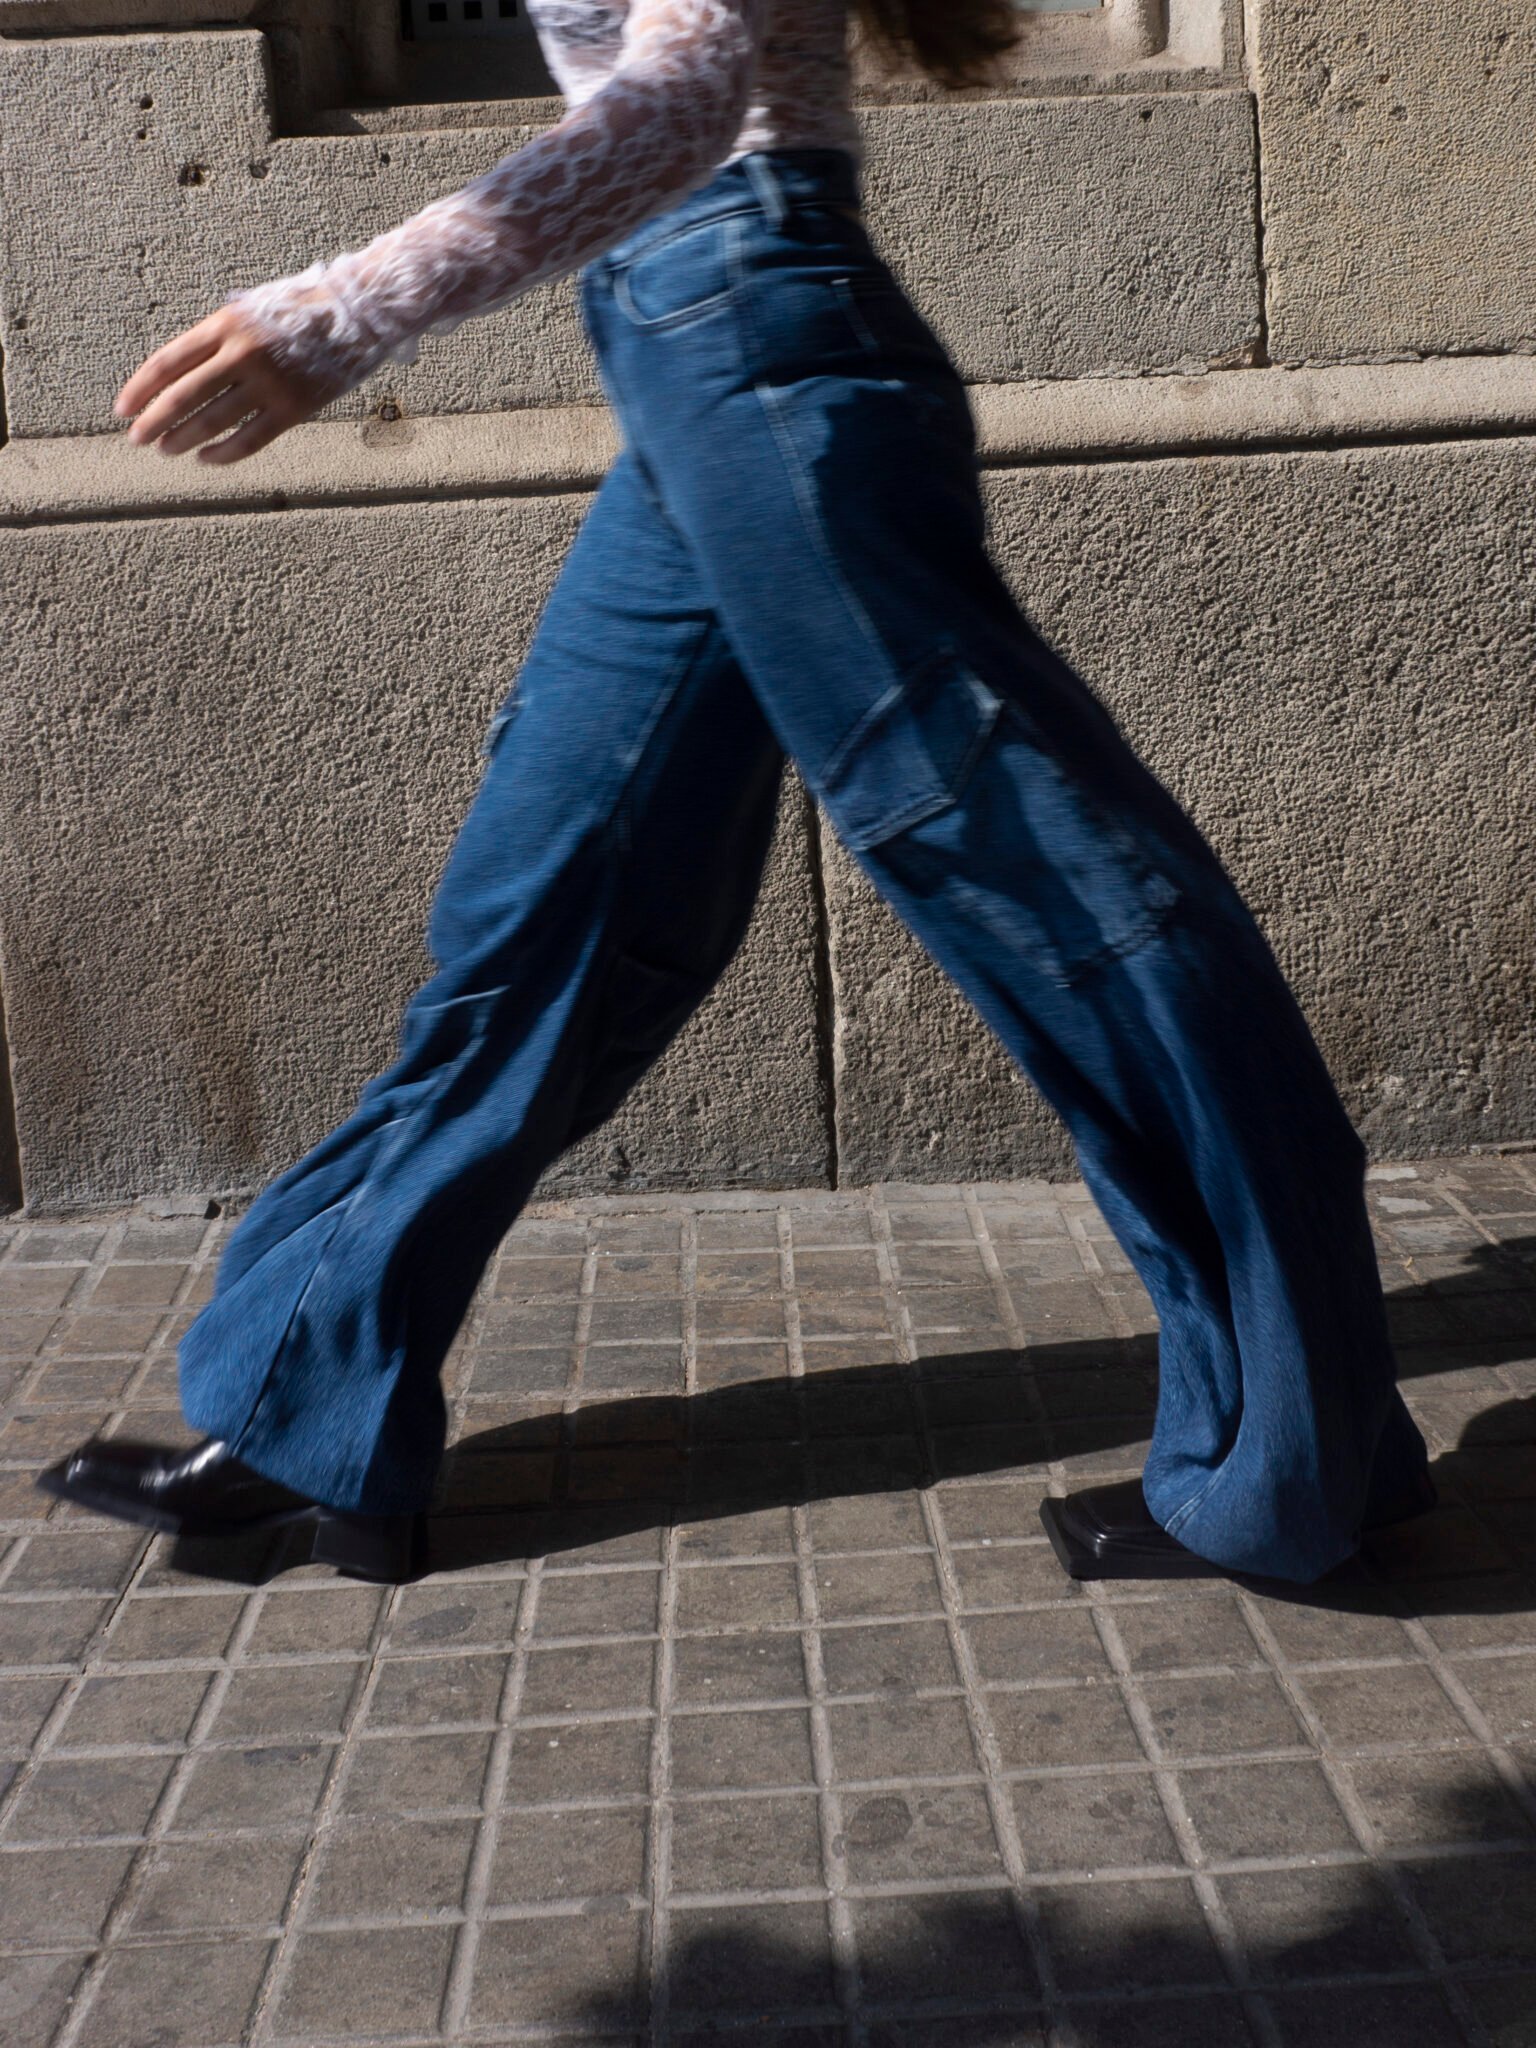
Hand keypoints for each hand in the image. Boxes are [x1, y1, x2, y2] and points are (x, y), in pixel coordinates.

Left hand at [113, 303, 339, 464]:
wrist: (358, 313)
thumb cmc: (300, 311)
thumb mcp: (250, 310)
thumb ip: (218, 337)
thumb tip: (181, 374)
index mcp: (226, 324)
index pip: (168, 362)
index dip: (140, 389)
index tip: (122, 409)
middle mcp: (243, 353)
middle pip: (183, 396)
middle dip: (154, 421)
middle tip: (136, 439)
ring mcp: (270, 383)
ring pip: (213, 422)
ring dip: (183, 439)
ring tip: (166, 449)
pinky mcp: (294, 408)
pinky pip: (250, 440)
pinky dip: (223, 453)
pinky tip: (206, 458)